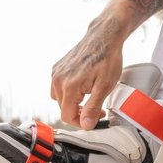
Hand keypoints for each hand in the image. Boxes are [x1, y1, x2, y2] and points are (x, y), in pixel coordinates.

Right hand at [51, 14, 125, 128]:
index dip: (82, 122)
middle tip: (98, 108)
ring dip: (74, 103)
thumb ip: (93, 107)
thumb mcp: (104, 87)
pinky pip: (59, 88)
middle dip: (80, 113)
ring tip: (90, 97)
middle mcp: (58, 79)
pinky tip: (84, 87)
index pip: (67, 116)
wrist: (104, 37)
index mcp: (69, 86)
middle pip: (63, 109)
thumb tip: (86, 125)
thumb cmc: (107, 59)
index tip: (95, 118)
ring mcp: (56, 73)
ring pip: (60, 100)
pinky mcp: (57, 68)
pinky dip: (70, 92)